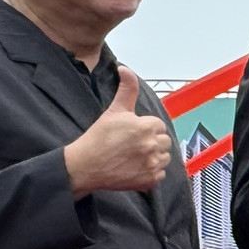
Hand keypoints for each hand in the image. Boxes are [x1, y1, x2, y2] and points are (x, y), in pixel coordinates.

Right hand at [63, 69, 171, 196]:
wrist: (84, 166)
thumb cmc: (98, 137)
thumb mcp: (114, 110)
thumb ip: (126, 89)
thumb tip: (125, 68)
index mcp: (146, 126)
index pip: (157, 125)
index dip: (144, 128)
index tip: (130, 133)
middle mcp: (152, 145)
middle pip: (164, 141)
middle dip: (151, 142)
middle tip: (131, 145)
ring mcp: (152, 164)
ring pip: (164, 157)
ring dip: (153, 157)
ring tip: (133, 157)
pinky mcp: (150, 180)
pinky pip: (160, 175)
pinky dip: (151, 173)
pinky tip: (135, 169)